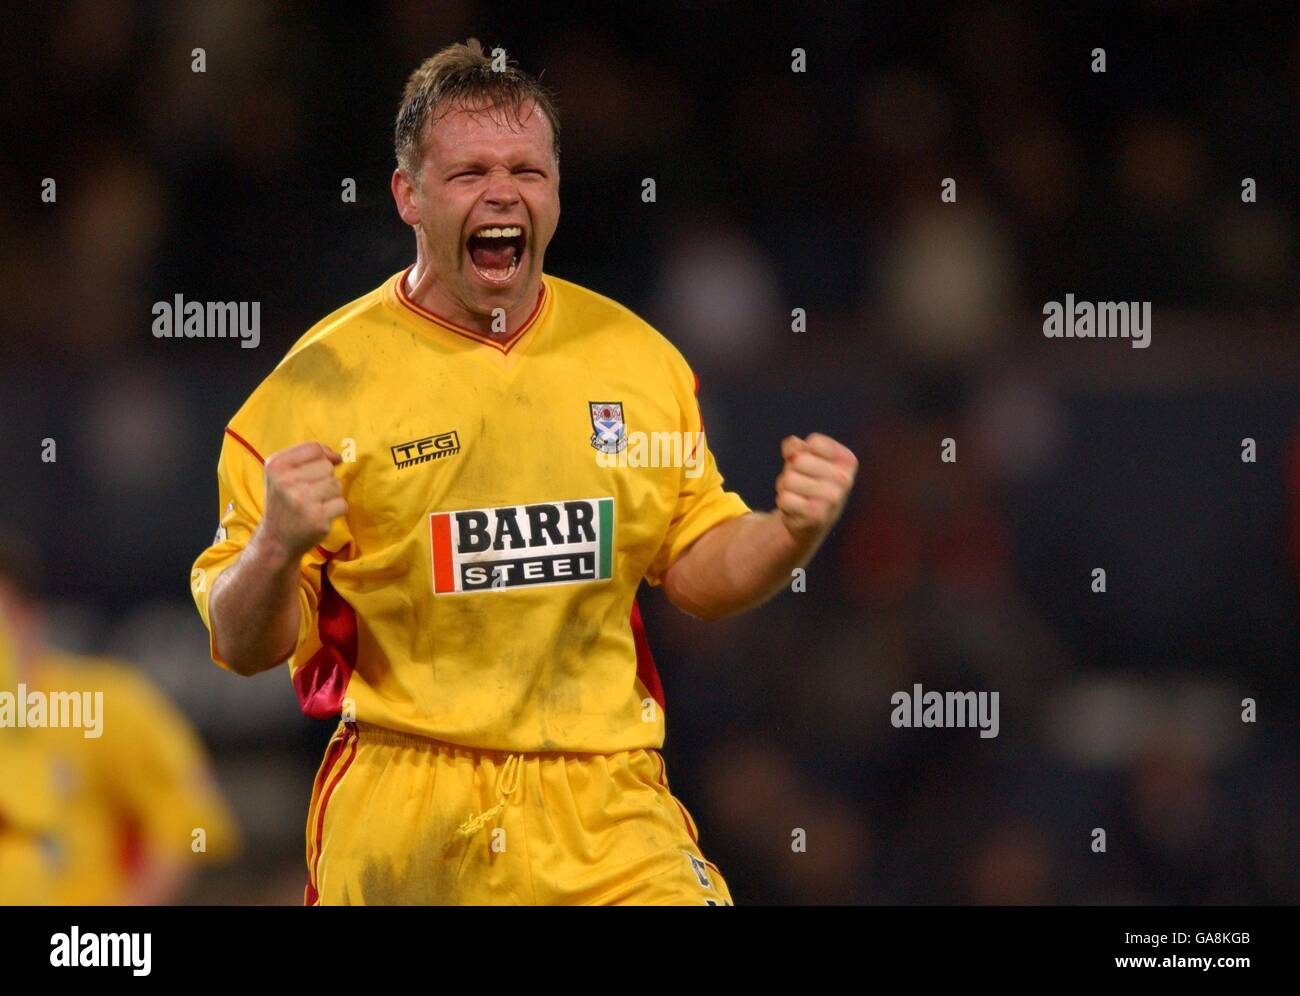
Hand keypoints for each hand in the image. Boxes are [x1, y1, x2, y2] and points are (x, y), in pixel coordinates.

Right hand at [259, 442, 345, 561]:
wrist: (276, 539)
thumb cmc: (284, 501)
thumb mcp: (282, 473)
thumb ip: (307, 457)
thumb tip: (338, 457)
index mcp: (275, 466)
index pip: (314, 448)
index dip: (323, 456)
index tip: (317, 470)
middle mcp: (285, 481)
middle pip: (326, 466)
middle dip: (324, 478)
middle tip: (308, 494)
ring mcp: (302, 500)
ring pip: (336, 484)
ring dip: (331, 495)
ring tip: (314, 504)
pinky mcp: (317, 518)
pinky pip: (342, 503)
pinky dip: (335, 510)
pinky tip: (320, 516)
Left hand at [775, 433, 857, 542]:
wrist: (811, 521)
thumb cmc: (808, 481)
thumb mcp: (805, 458)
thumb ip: (795, 446)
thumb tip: (791, 448)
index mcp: (847, 461)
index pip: (815, 443)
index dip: (803, 452)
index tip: (811, 465)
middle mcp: (844, 479)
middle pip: (799, 460)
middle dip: (791, 470)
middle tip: (801, 483)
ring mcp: (832, 499)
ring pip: (789, 479)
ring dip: (785, 487)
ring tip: (799, 495)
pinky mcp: (816, 515)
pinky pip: (784, 499)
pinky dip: (783, 503)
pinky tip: (796, 509)